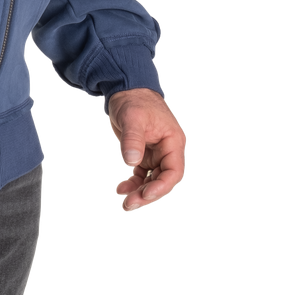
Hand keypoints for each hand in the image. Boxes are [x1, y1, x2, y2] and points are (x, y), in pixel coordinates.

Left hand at [108, 88, 186, 213]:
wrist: (125, 90)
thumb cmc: (134, 100)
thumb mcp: (133, 117)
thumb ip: (133, 139)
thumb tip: (131, 162)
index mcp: (172, 141)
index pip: (173, 171)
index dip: (162, 185)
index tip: (146, 194)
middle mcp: (167, 150)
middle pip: (162, 179)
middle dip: (148, 194)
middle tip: (130, 204)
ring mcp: (155, 153)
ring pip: (151, 180)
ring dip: (140, 192)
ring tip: (125, 203)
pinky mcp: (143, 154)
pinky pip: (141, 174)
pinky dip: (132, 182)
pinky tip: (120, 188)